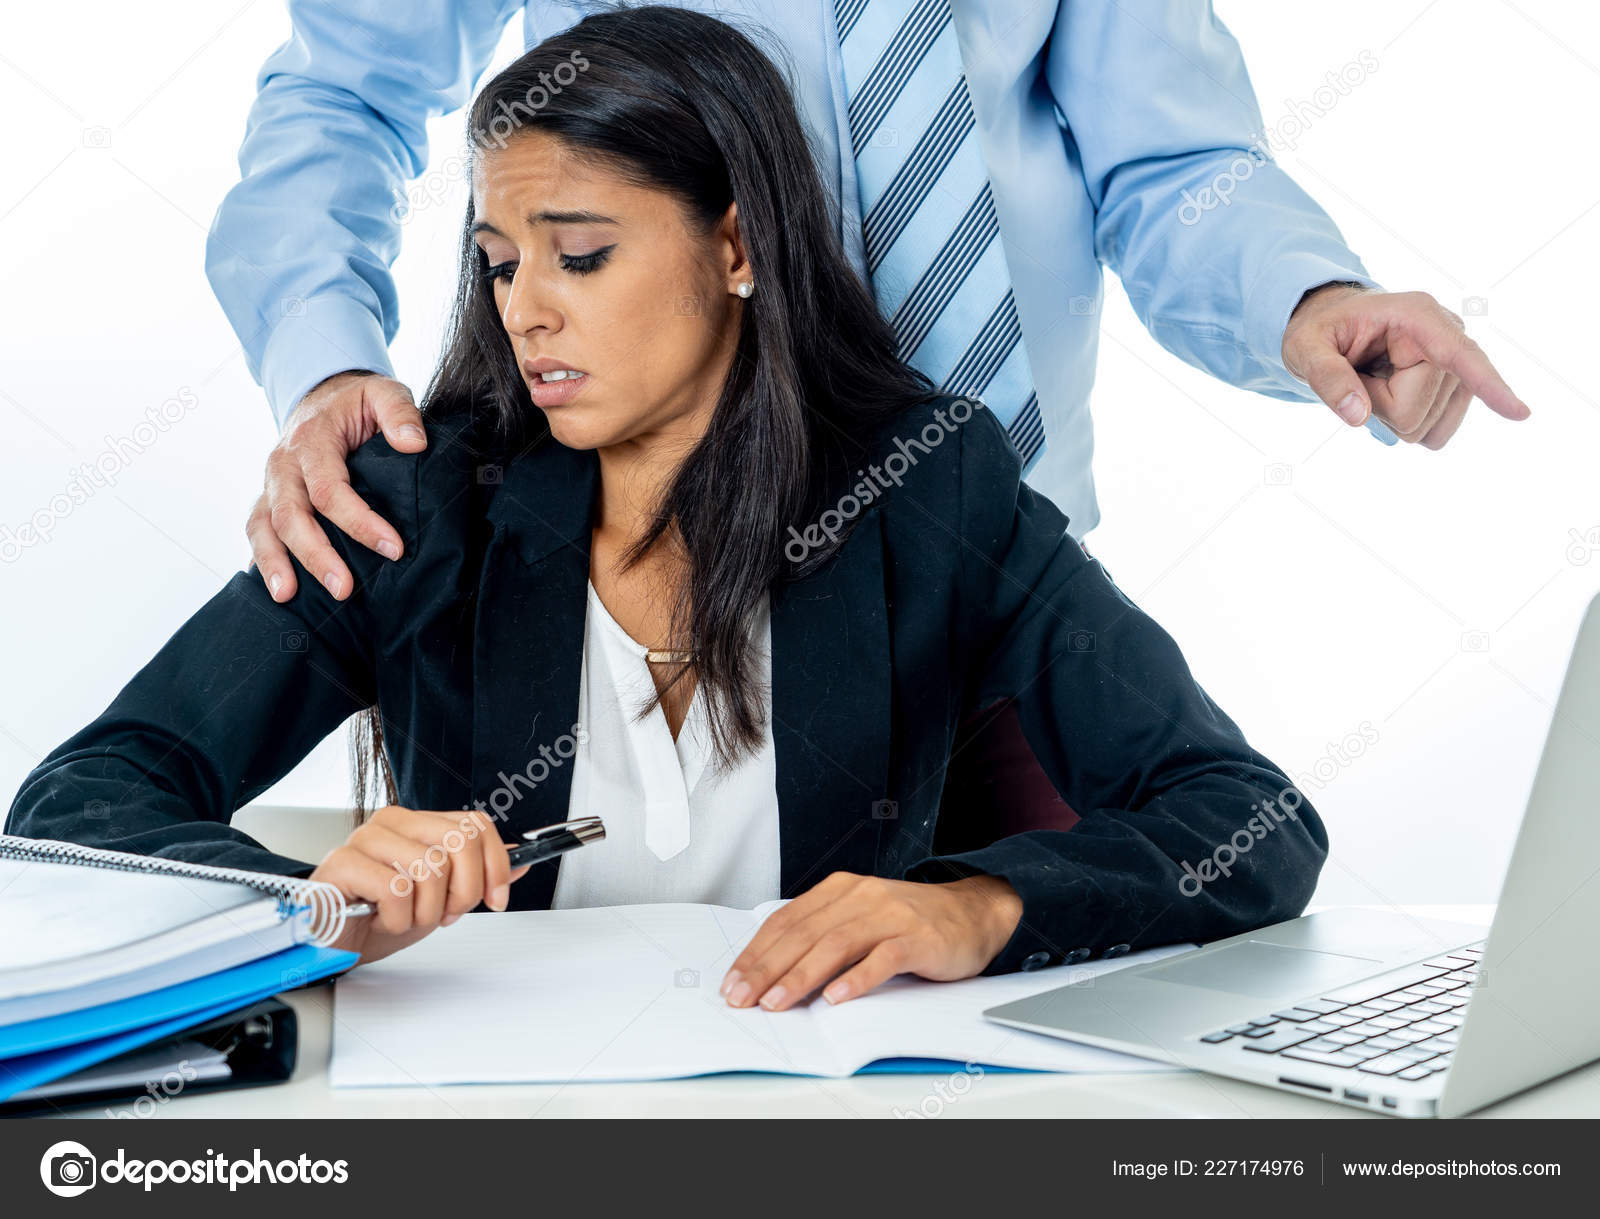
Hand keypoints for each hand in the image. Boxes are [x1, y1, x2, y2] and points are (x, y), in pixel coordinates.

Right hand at [248, 371, 426, 603]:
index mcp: (312, 440)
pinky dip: (262, 559)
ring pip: (264, 526)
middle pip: (292, 515)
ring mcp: (272, 484)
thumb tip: (413, 444)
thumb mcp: (383, 392)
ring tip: (287, 596)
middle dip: (316, 555)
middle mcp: (284, 465)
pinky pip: (257, 530)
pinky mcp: (269, 498)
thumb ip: (399, 412)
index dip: (360, 522)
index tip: (393, 548)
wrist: (323, 395)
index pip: (330, 489)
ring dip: (275, 563)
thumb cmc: (356, 402)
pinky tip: (277, 589)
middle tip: (344, 589)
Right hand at [309, 806, 528, 964]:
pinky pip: (396, 890)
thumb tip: (521, 864)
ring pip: (430, 868)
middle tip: (445, 915)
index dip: (496, 864)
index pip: (475, 825)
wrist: (333, 943)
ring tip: (405, 917)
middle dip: (463, 892)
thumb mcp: (440, 899)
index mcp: (417, 823)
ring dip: (425, 911)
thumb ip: (476, 878)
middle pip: (460, 842)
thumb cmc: (379, 917)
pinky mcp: (342, 862)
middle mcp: (393, 822)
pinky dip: (397, 918)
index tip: (496, 898)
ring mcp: (366, 839)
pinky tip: (380, 919)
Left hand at [719, 872, 1022, 1010]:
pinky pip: (883, 958)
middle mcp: (860, 896)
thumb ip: (822, 933)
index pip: (787, 920)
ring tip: (778, 1002)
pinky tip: (837, 998)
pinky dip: (857, 978)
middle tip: (744, 998)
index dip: (756, 952)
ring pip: (836, 944)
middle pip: (804, 933)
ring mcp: (890, 915)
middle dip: (767, 968)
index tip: (733, 981)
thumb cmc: (909, 922)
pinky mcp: (917, 938)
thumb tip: (772, 970)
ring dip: (802, 976)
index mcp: (840, 890)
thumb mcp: (859, 916)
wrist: (971, 912)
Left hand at [1281, 284, 1529, 449]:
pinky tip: (1391, 396)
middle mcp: (1447, 335)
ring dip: (1390, 416)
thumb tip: (1358, 416)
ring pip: (1426, 427)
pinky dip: (1406, 425)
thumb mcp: (1304, 348)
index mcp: (1416, 317)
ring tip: (1372, 382)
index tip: (1520, 413)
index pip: (1459, 356)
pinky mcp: (1455, 385)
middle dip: (1377, 407)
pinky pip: (1435, 432)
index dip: (1488, 385)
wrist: (1334, 325)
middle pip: (1416, 411)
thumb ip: (1326, 377)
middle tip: (1357, 376)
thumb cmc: (1319, 331)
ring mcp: (1455, 362)